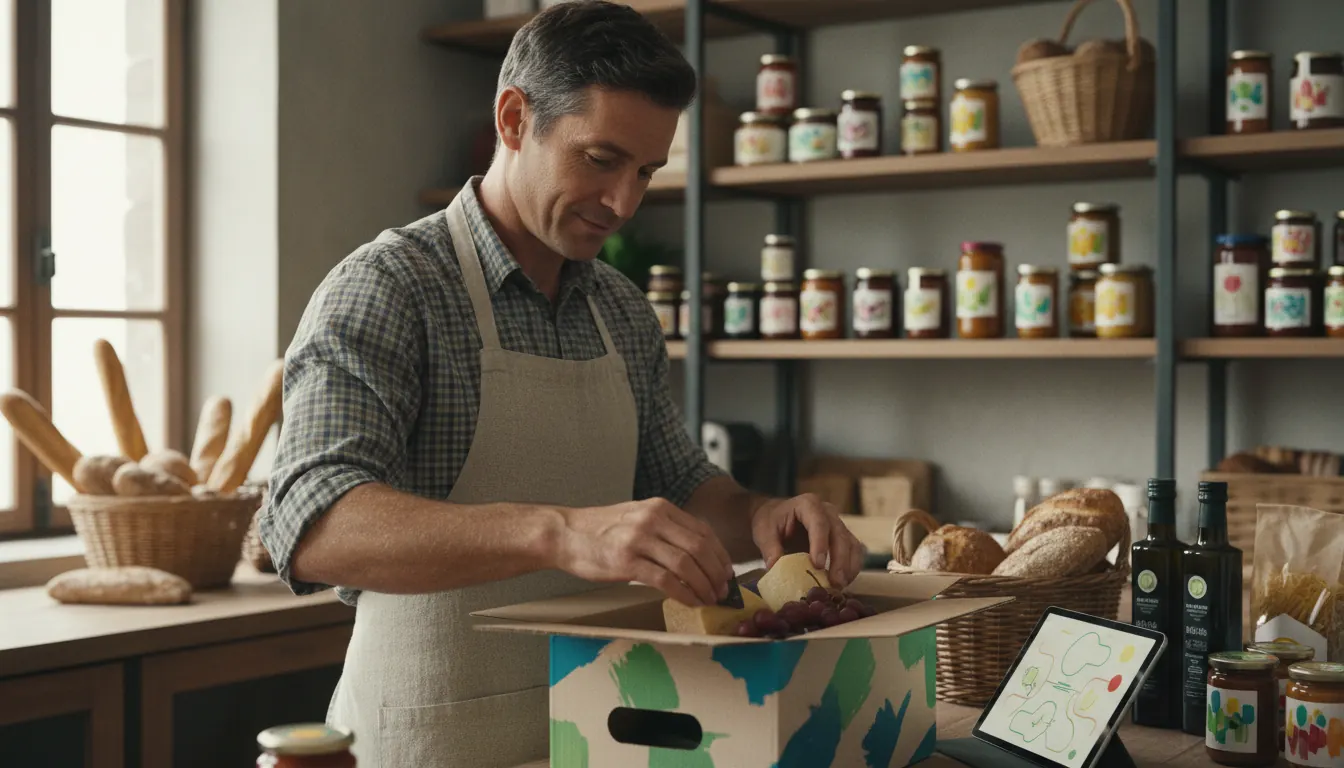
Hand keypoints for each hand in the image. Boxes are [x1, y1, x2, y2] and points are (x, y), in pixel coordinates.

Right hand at [554, 498, 735, 606]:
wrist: (564, 533)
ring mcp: (639, 540)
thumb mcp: (637, 517)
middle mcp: (653, 520)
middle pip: (700, 548)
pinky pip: (666, 581)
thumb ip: (665, 528)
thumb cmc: (599, 530)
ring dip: (703, 586)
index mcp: (659, 508)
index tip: (726, 571)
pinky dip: (684, 593)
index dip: (720, 555)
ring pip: (686, 565)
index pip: (703, 531)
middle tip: (722, 590)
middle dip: (717, 573)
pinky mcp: (627, 562)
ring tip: (709, 598)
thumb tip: (694, 552)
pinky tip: (690, 602)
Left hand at [751, 493, 863, 586]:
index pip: (819, 523)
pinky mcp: (843, 537)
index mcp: (808, 504)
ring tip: (839, 586)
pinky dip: (851, 568)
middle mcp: (827, 511)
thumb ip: (769, 547)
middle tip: (835, 582)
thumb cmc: (771, 522)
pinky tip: (843, 583)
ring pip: (852, 544)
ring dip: (849, 566)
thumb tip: (774, 566)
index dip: (820, 544)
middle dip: (840, 560)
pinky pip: (854, 551)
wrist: (778, 517)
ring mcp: (838, 523)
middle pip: (839, 535)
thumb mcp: (764, 531)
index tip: (818, 565)